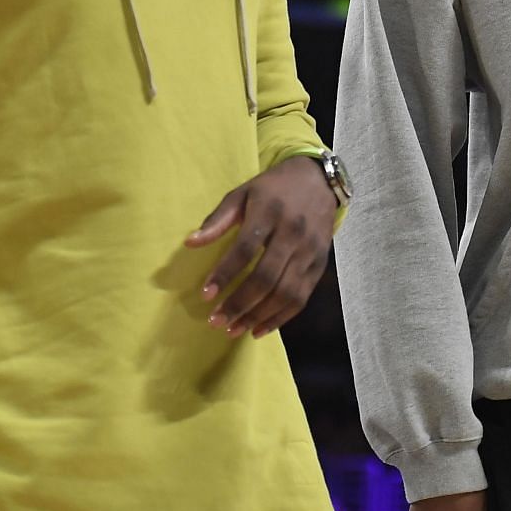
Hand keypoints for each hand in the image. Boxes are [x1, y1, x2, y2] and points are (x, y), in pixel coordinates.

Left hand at [185, 157, 335, 338]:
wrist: (319, 181)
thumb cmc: (273, 188)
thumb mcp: (242, 193)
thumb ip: (218, 219)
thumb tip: (190, 243)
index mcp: (270, 212)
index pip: (245, 248)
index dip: (225, 273)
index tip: (205, 294)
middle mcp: (293, 233)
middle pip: (266, 276)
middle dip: (240, 303)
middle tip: (216, 321)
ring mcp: (310, 250)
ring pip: (285, 292)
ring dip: (258, 316)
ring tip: (234, 329)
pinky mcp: (320, 264)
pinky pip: (301, 298)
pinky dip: (280, 318)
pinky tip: (259, 329)